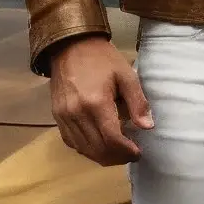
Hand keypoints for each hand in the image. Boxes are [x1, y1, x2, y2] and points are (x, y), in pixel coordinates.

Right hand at [47, 35, 154, 163]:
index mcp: (96, 103)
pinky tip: (98, 145)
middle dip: (117, 157)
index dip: (126, 151)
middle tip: (130, 154)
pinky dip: (86, 149)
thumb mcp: (126, 75)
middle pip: (97, 149)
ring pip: (83, 149)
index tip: (138, 153)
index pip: (112, 139)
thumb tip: (147, 127)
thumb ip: (137, 102)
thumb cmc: (102, 59)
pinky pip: (71, 142)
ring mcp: (63, 116)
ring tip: (117, 152)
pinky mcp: (56, 116)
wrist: (70, 45)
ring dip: (102, 156)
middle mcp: (76, 113)